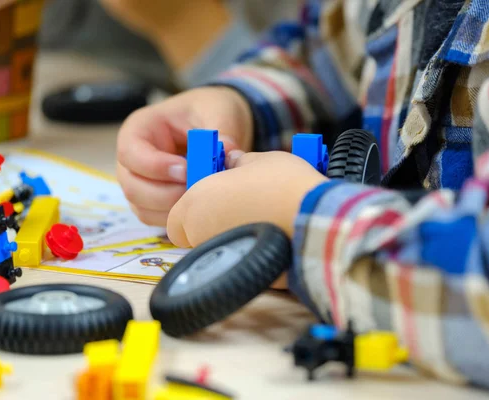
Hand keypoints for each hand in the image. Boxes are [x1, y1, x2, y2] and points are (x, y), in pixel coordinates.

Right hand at [116, 87, 252, 226]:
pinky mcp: (154, 203)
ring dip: (173, 210)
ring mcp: (141, 184)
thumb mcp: (217, 110)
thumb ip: (221, 129)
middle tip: (199, 190)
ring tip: (203, 199)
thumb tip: (228, 152)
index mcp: (140, 130)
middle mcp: (133, 160)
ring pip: (143, 208)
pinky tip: (200, 208)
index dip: (155, 166)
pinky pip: (156, 220)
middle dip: (166, 194)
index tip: (187, 170)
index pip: (130, 152)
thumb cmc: (208, 110)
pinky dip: (177, 219)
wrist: (215, 123)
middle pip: (132, 186)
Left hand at [167, 151, 328, 247]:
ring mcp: (221, 256)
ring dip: (229, 234)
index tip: (213, 193)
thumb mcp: (260, 160)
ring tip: (258, 216)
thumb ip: (239, 162)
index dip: (192, 206)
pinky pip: (239, 259)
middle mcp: (200, 234)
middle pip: (194, 234)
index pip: (176, 216)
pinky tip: (270, 234)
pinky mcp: (243, 273)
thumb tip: (233, 162)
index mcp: (195, 203)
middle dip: (209, 221)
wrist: (313, 222)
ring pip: (216, 248)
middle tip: (236, 204)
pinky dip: (248, 249)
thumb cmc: (282, 185)